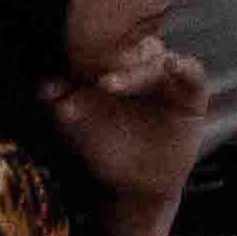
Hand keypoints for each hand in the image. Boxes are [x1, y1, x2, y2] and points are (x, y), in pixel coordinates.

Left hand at [49, 34, 217, 235]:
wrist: (137, 186)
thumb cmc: (108, 150)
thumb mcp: (81, 129)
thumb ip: (63, 105)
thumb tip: (43, 86)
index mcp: (116, 68)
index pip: (104, 49)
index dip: (83, 57)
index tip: (61, 76)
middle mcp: (142, 67)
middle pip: (130, 48)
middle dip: (104, 61)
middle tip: (82, 80)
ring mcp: (169, 78)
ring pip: (156, 57)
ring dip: (133, 69)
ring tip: (108, 84)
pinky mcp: (193, 94)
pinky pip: (193, 72)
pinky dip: (184, 66)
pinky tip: (171, 65)